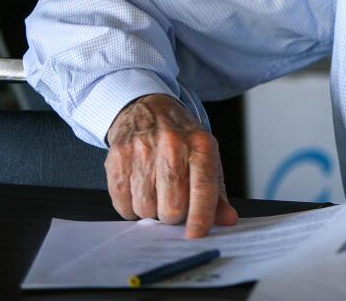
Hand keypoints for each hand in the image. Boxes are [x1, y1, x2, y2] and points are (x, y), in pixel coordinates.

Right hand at [104, 94, 237, 237]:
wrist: (148, 110)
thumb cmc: (181, 141)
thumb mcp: (206, 158)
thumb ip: (216, 193)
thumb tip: (227, 221)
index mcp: (201, 146)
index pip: (203, 188)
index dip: (200, 216)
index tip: (196, 235)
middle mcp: (172, 146)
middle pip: (172, 207)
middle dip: (174, 216)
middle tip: (174, 204)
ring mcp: (142, 151)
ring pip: (146, 209)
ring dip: (151, 211)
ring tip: (156, 193)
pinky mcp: (117, 159)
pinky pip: (123, 205)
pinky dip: (131, 207)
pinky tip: (139, 191)